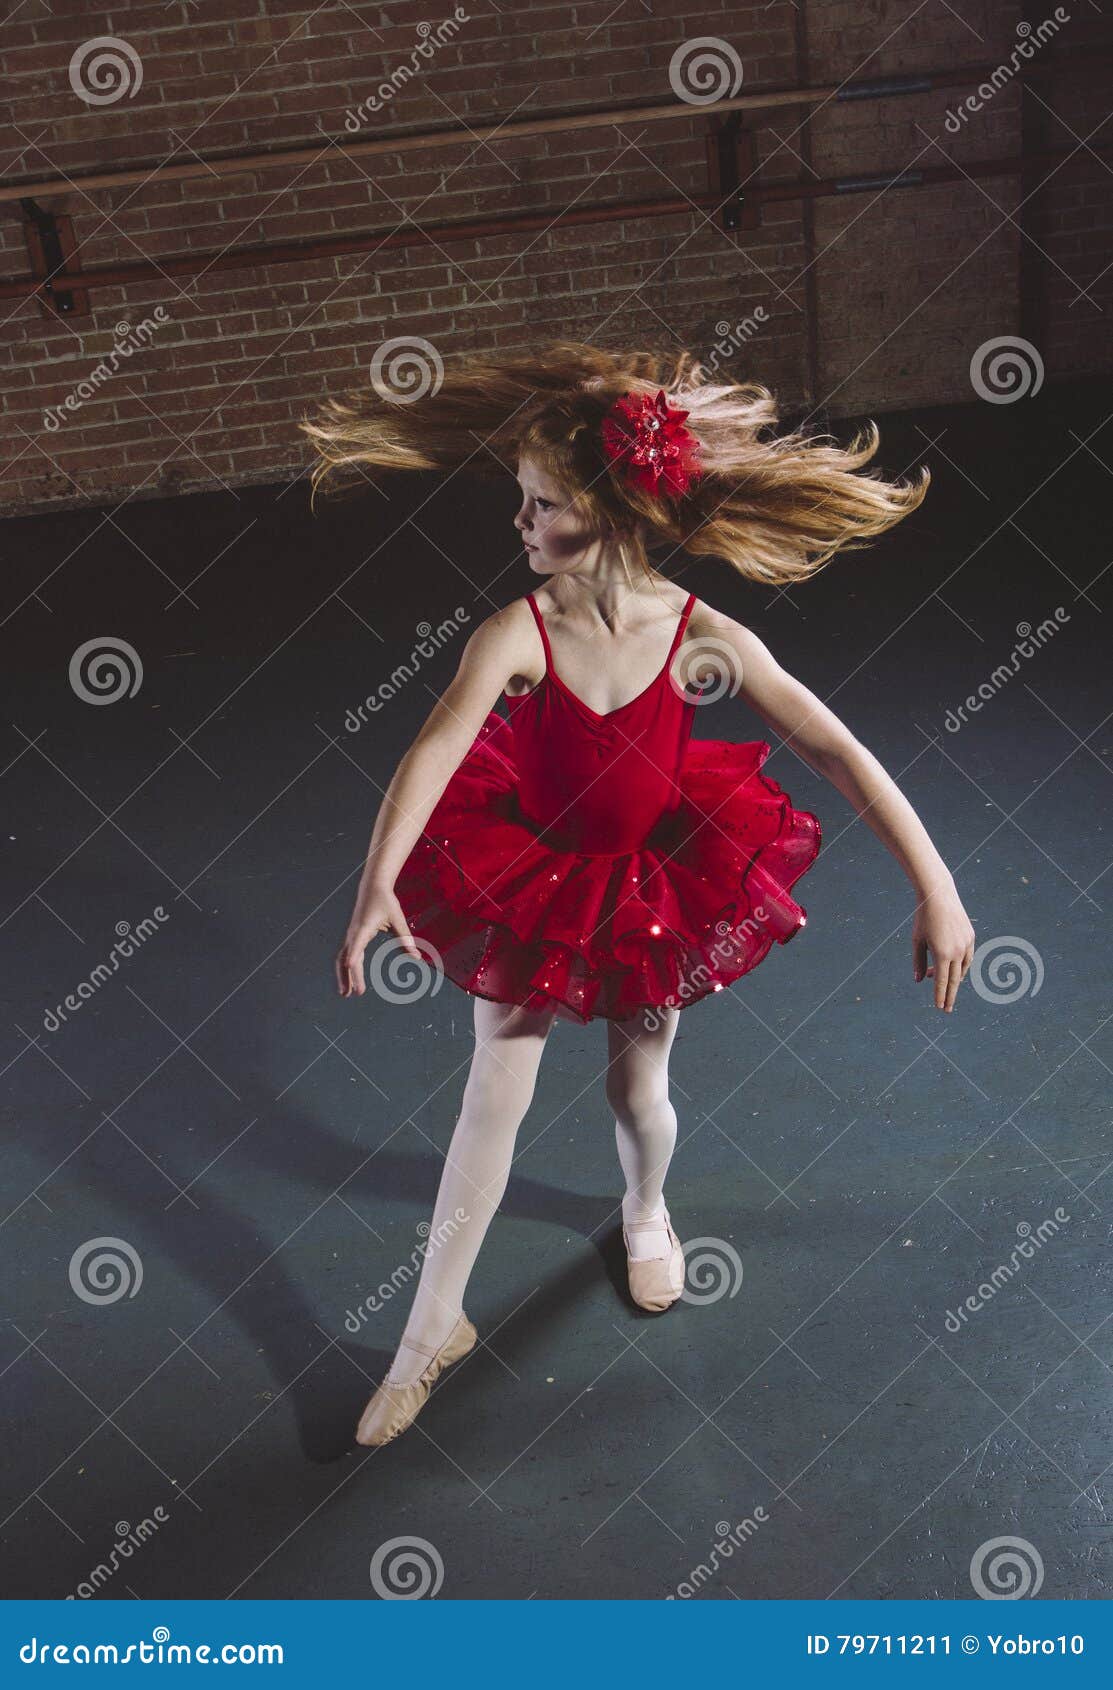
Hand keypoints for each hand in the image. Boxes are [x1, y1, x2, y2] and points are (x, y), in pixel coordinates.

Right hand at [335, 885, 419, 996]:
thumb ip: (405, 938)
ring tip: (345, 993)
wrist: (372, 888)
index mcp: (363, 927)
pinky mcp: (353, 937)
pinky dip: (347, 968)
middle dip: (350, 976)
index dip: (353, 956)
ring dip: (344, 976)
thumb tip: (416, 957)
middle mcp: (353, 933)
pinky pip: (347, 955)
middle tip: (357, 993)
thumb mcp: (397, 918)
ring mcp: (351, 936)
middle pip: (347, 957)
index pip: (356, 945)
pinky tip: (351, 980)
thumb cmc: (385, 902)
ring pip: (343, 958)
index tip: (350, 967)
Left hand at [911, 881, 974, 1012]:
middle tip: (946, 1009)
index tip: (939, 1007)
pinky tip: (953, 970)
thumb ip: (918, 961)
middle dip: (949, 995)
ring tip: (944, 987)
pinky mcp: (971, 937)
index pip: (941, 981)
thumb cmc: (923, 918)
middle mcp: (957, 951)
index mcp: (942, 954)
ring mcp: (966, 944)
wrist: (939, 896)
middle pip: (954, 980)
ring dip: (953, 980)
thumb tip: (919, 980)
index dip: (940, 995)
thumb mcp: (917, 940)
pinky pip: (967, 958)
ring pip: (962, 970)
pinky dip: (961, 967)